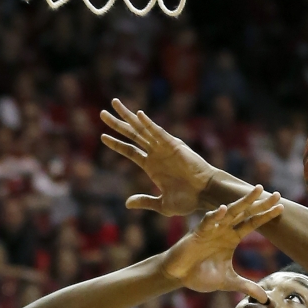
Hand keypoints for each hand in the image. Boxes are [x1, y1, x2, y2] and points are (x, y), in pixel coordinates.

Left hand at [100, 99, 213, 215]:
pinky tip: (138, 115)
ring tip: (114, 103)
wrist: (205, 194)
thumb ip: (145, 201)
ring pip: (142, 129)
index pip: (130, 151)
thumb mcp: (162, 204)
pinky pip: (158, 132)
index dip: (116, 144)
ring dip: (128, 117)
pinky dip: (148, 123)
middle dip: (117, 124)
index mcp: (151, 166)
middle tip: (102, 113)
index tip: (103, 137)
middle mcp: (156, 153)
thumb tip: (127, 203)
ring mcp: (164, 147)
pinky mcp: (174, 145)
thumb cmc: (188, 200)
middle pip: (132, 135)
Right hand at [161, 186, 282, 302]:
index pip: (252, 223)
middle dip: (261, 203)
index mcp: (232, 238)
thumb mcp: (229, 282)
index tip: (282, 208)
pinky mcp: (197, 233)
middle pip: (245, 213)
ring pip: (230, 211)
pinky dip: (215, 216)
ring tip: (257, 190)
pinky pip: (207, 221)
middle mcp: (224, 230)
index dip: (266, 216)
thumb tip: (266, 300)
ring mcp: (211, 229)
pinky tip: (224, 209)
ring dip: (243, 201)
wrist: (179, 276)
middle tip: (277, 194)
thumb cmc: (201, 275)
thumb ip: (247, 287)